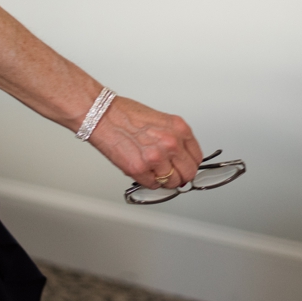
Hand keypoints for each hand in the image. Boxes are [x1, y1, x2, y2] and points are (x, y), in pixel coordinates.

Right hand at [86, 95, 203, 189]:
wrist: (104, 116)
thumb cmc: (128, 115)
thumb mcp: (162, 121)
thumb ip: (175, 139)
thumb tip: (182, 157)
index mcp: (180, 129)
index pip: (196, 157)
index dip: (190, 164)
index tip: (185, 167)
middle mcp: (171, 143)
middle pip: (188, 173)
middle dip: (181, 176)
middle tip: (173, 175)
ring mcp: (156, 158)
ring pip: (171, 183)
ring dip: (164, 180)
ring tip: (155, 171)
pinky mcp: (139, 169)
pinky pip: (153, 185)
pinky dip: (149, 181)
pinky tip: (143, 170)